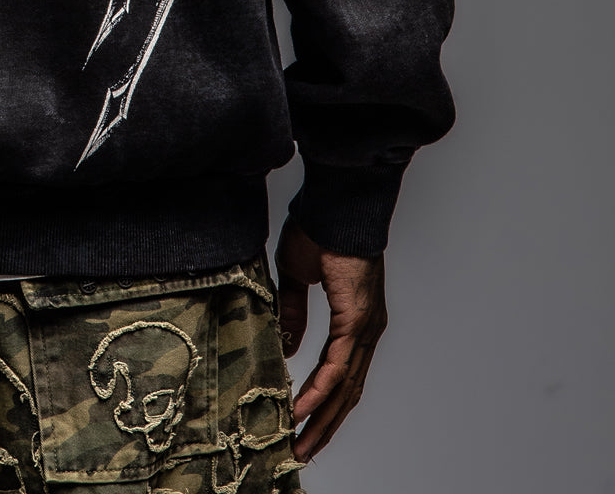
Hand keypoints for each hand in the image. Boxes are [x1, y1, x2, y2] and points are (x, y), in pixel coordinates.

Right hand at [273, 213, 387, 461]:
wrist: (335, 206)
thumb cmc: (317, 229)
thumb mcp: (298, 277)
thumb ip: (294, 310)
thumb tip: (289, 346)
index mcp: (356, 321)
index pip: (342, 373)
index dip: (324, 401)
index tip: (303, 424)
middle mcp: (367, 332)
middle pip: (348, 391)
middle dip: (325, 425)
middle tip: (302, 450)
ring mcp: (366, 329)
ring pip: (345, 387)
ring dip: (322, 419)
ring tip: (300, 443)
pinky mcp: (357, 321)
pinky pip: (337, 366)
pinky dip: (320, 391)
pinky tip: (302, 408)